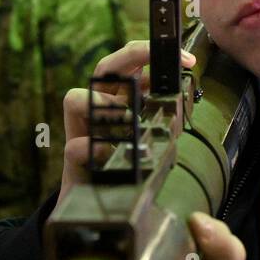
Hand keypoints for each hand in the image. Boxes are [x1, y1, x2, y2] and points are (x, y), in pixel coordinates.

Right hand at [57, 40, 196, 208]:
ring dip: (104, 105)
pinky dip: (93, 148)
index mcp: (120, 99)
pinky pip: (76, 146)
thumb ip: (161, 115)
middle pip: (104, 68)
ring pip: (74, 98)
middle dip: (132, 55)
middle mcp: (98, 108)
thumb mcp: (152, 136)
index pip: (130, 65)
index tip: (186, 59)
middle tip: (158, 57)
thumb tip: (182, 97)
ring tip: (127, 118)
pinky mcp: (73, 160)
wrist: (102, 205)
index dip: (152, 54)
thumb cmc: (129, 165)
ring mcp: (82, 131)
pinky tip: (110, 155)